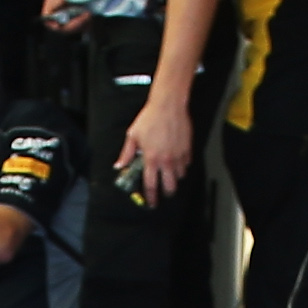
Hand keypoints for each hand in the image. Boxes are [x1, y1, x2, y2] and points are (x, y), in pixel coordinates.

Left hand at [116, 83, 195, 205]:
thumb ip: (126, 153)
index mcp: (151, 159)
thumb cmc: (150, 118)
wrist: (168, 105)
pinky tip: (177, 162)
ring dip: (175, 179)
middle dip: (166, 193)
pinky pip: (187, 164)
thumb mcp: (133, 135)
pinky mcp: (187, 149)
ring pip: (180, 176)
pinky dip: (182, 166)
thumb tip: (119, 165)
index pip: (151, 185)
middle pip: (169, 186)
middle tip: (163, 193)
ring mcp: (178, 156)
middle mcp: (166, 160)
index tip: (152, 202)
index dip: (151, 197)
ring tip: (170, 175)